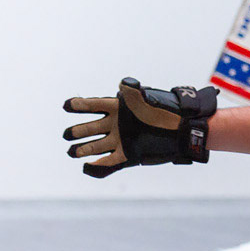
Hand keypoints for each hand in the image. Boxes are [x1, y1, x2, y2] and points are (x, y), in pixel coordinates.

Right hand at [63, 78, 215, 177]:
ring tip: (72, 152)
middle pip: (91, 127)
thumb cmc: (165, 111)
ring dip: (85, 149)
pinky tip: (87, 167)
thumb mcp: (148, 99)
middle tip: (68, 134)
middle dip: (79, 131)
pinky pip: (110, 160)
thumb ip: (134, 91)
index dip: (80, 105)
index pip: (95, 105)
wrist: (182, 128)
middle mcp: (115, 124)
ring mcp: (120, 139)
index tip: (67, 105)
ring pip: (97, 145)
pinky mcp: (128, 153)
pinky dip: (99, 165)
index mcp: (118, 108)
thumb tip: (124, 83)